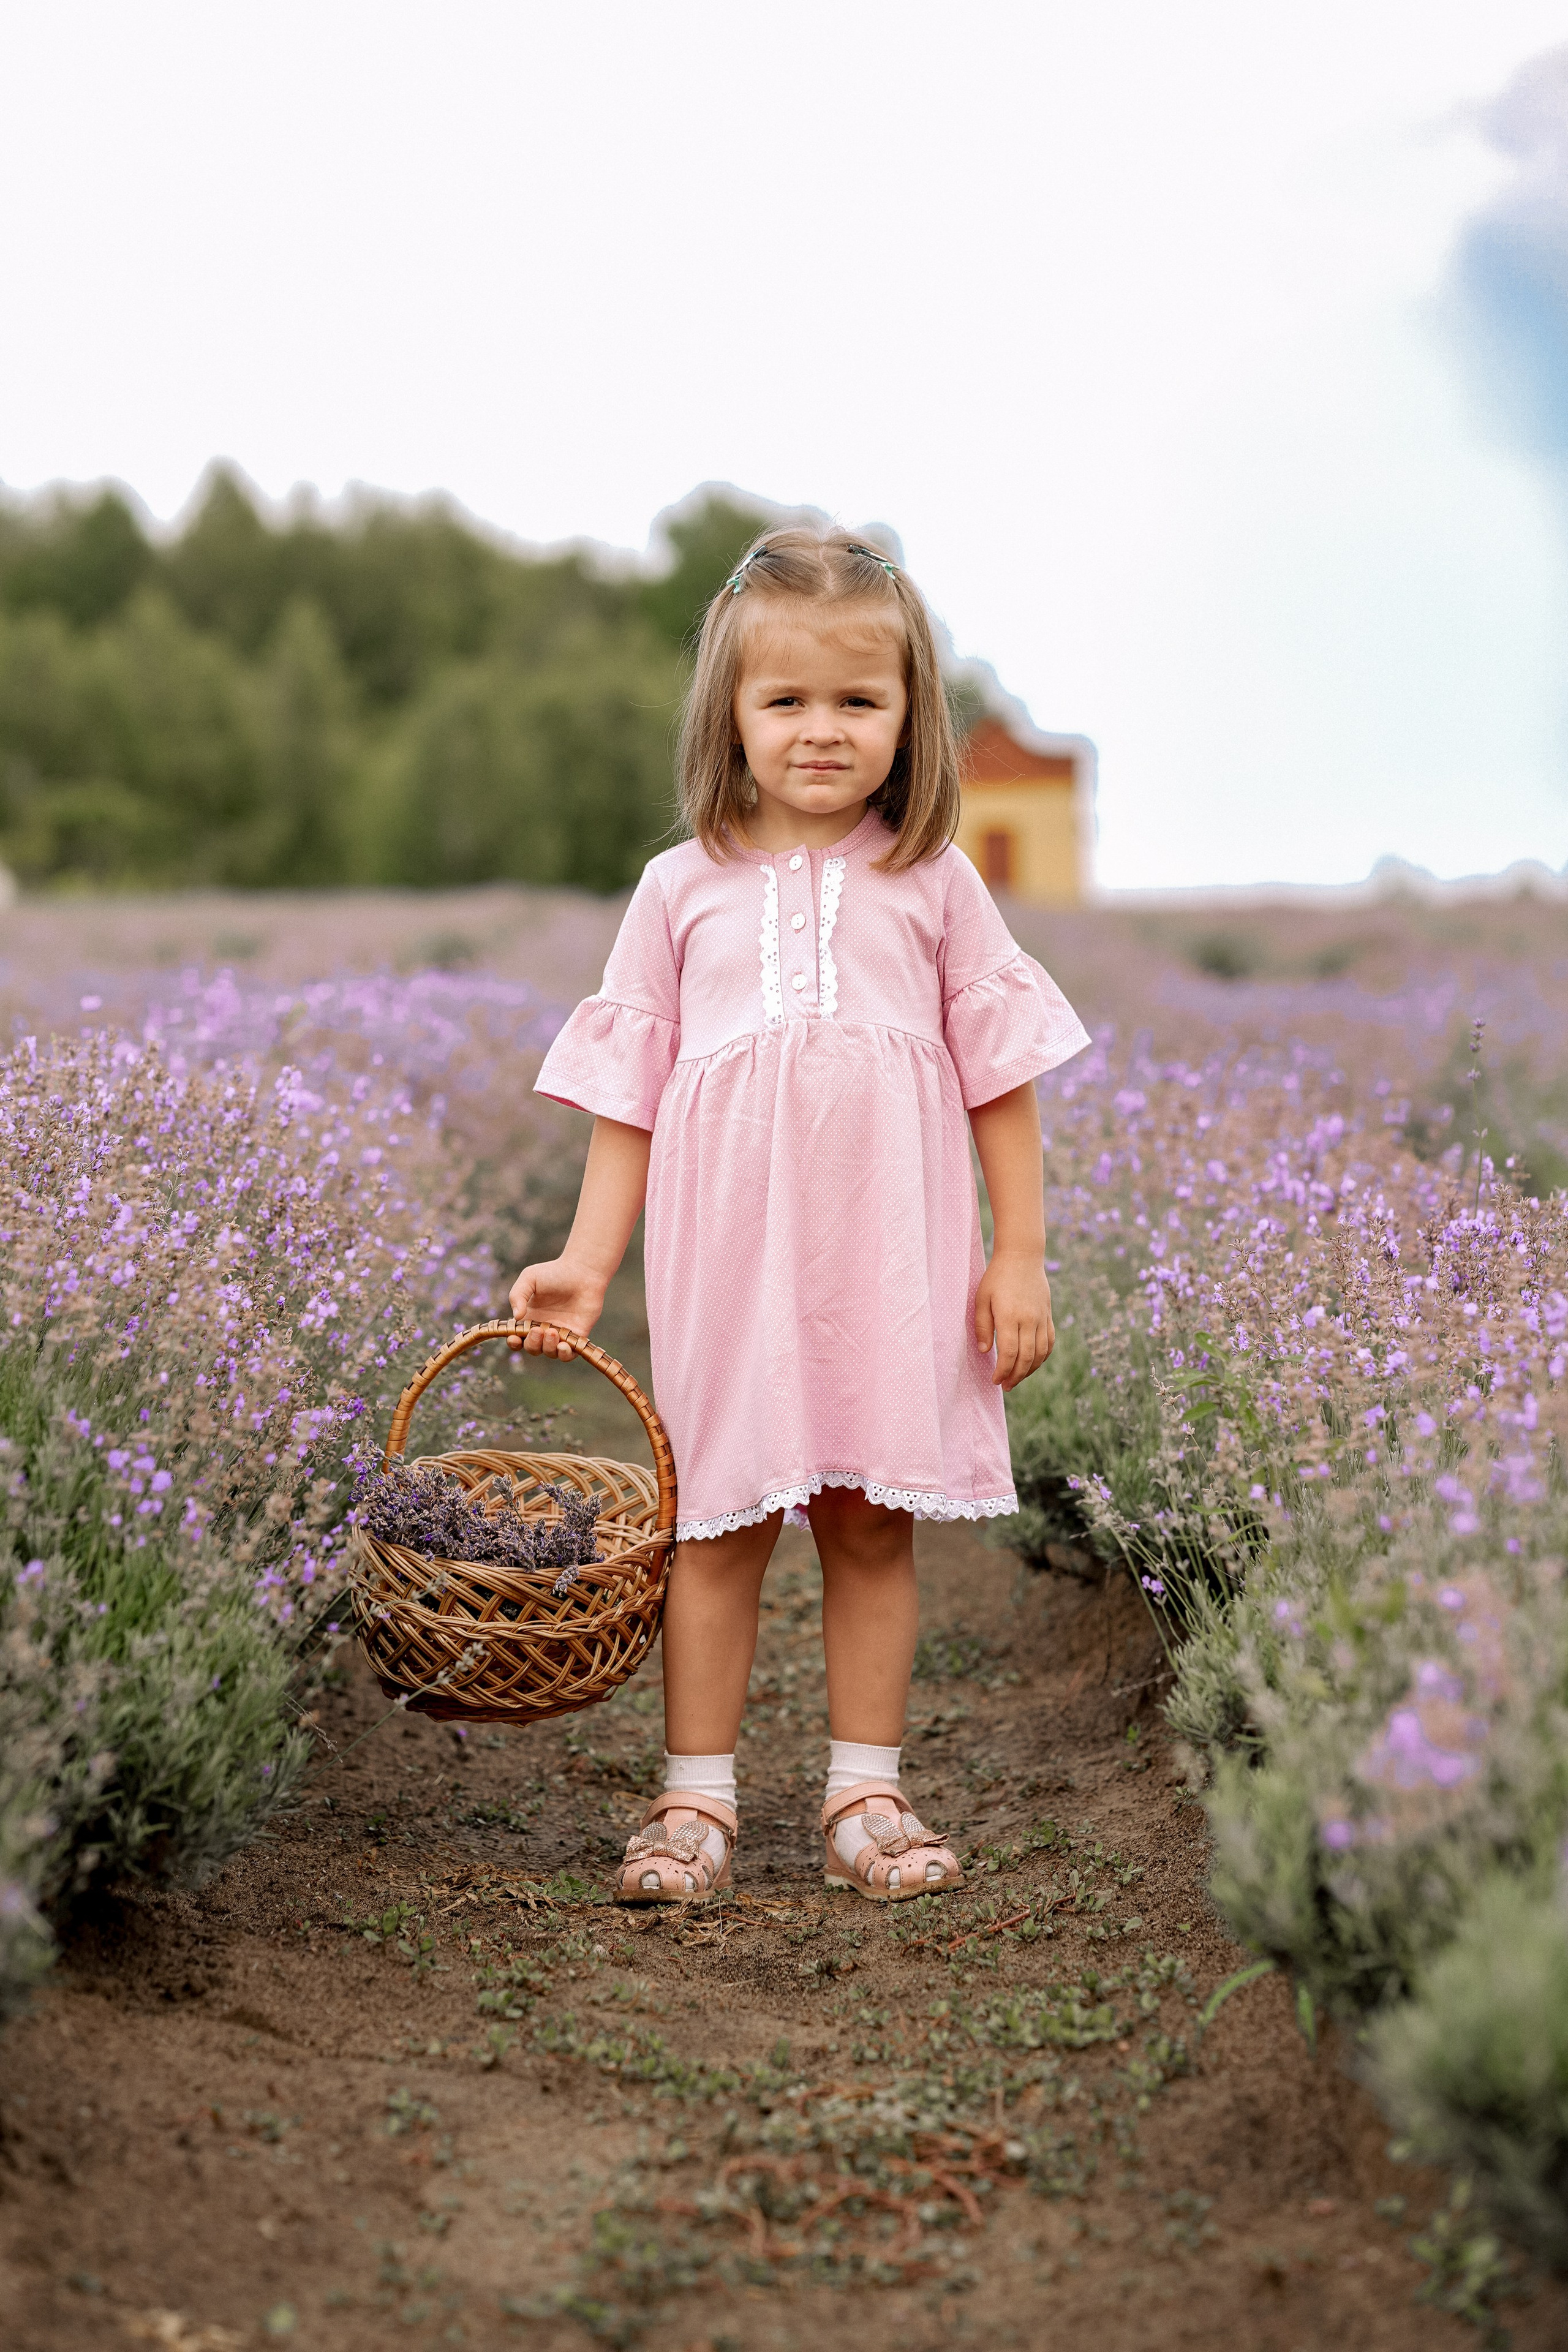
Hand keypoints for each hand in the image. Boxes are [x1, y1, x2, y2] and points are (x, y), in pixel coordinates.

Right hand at [507, 1259, 606, 1359]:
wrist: (582, 1271)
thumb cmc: (554, 1272)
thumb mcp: (529, 1279)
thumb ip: (517, 1296)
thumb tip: (516, 1317)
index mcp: (530, 1318)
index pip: (518, 1337)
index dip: (514, 1342)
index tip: (514, 1338)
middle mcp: (544, 1328)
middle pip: (532, 1348)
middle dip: (532, 1343)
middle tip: (538, 1330)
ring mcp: (560, 1333)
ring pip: (549, 1352)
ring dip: (548, 1347)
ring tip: (552, 1332)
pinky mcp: (577, 1335)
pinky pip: (569, 1354)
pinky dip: (564, 1355)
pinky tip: (563, 1346)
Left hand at [974, 1252, 1054, 1389]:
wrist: (1022, 1257)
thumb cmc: (997, 1277)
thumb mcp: (981, 1299)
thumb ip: (983, 1326)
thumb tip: (986, 1351)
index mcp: (1010, 1316)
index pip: (1010, 1353)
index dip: (1003, 1370)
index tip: (995, 1380)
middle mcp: (1029, 1319)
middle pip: (1027, 1357)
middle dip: (1016, 1376)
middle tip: (1006, 1385)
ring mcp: (1041, 1318)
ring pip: (1040, 1353)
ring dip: (1030, 1370)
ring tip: (1017, 1378)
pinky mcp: (1048, 1315)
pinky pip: (1049, 1342)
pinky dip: (1042, 1357)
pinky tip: (1033, 1363)